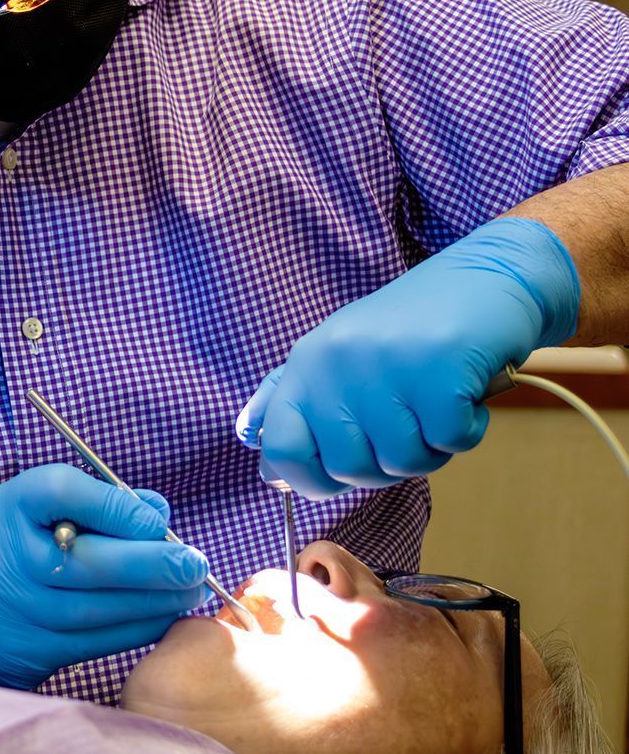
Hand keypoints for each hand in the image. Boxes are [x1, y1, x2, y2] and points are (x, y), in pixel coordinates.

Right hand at [0, 463, 206, 688]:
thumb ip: (98, 501)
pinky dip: (137, 627)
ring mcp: (15, 610)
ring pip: (98, 608)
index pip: (60, 492)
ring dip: (155, 601)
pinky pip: (95, 641)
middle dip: (154, 563)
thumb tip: (159, 514)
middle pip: (88, 560)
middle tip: (195, 563)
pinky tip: (164, 615)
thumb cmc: (14, 546)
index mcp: (7, 507)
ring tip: (191, 590)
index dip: (116, 505)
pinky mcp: (29, 651)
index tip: (157, 519)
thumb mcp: (39, 508)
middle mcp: (5, 558)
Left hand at [235, 218, 579, 498]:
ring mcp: (386, 365)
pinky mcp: (439, 370)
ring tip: (438, 401)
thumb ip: (300, 405)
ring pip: (403, 462)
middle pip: (348, 467)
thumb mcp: (341, 354)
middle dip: (386, 466)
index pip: (280, 447)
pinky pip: (450, 442)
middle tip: (410, 425)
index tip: (341, 473)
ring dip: (432, 447)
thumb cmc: (413, 327)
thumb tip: (266, 466)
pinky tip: (466, 393)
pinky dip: (467, 430)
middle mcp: (337, 362)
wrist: (488, 275)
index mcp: (307, 362)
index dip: (310, 478)